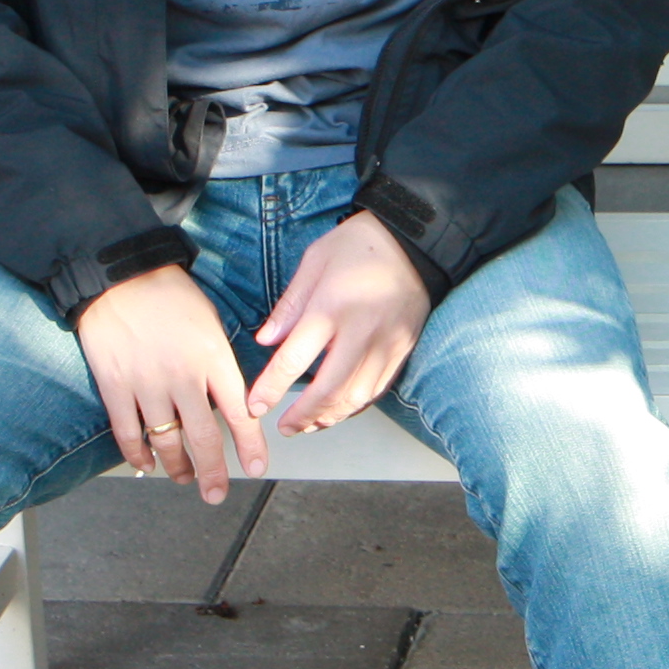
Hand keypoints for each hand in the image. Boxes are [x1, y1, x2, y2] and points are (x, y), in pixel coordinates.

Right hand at [74, 263, 261, 501]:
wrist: (119, 276)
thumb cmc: (170, 295)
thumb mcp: (210, 323)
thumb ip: (220, 364)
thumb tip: (233, 401)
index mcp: (213, 358)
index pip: (240, 413)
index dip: (249, 447)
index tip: (256, 468)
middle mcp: (184, 377)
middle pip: (203, 438)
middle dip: (213, 472)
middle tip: (217, 493)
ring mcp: (147, 384)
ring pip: (167, 441)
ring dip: (177, 466)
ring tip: (184, 477)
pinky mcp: (115, 386)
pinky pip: (128, 432)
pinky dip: (138, 454)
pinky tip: (146, 463)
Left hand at [247, 210, 430, 439]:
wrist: (413, 241)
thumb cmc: (359, 245)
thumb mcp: (314, 261)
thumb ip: (289, 305)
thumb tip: (266, 341)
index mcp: (331, 307)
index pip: (294, 360)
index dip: (271, 388)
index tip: (255, 405)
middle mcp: (361, 332)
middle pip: (328, 390)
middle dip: (302, 416)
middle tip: (283, 427)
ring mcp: (386, 344)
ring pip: (356, 397)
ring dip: (329, 417)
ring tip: (308, 425)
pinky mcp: (403, 350)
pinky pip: (378, 389)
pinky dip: (355, 406)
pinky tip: (339, 410)